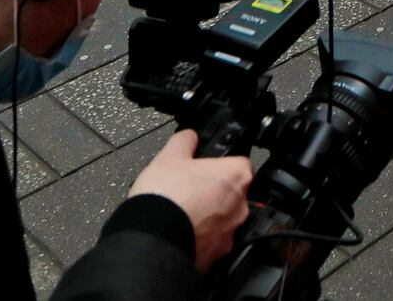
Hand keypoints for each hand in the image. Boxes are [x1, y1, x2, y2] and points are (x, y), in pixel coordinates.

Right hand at [127, 128, 252, 271]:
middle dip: (214, 191)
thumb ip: (185, 141)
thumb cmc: (165, 197)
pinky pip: (211, 242)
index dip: (221, 164)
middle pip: (232, 193)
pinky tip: (181, 230)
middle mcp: (240, 206)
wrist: (152, 238)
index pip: (240, 163)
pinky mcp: (216, 256)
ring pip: (223, 219)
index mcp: (236, 176)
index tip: (207, 167)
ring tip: (183, 211)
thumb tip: (189, 137)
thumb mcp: (169, 156)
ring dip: (208, 215)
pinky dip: (200, 237)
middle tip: (191, 189)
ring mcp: (229, 233)